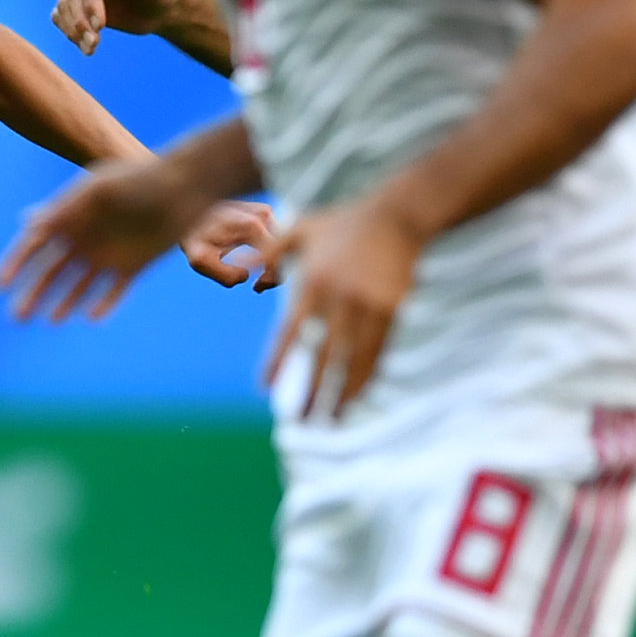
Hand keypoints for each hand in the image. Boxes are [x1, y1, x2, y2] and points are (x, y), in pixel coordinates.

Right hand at [0, 152, 211, 322]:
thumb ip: (64, 209)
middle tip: (16, 317)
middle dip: (33, 293)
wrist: (184, 186)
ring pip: (79, 286)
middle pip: (52, 272)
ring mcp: (108, 255)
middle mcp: (86, 239)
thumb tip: (26, 223)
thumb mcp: (97, 190)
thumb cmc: (138, 179)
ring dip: (63, 303)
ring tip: (49, 320)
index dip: (15, 263)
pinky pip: (113, 292)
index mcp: (72, 217)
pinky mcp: (133, 267)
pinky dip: (103, 305)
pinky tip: (90, 318)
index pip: (35, 244)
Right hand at [50, 0, 187, 54]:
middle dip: (81, 21)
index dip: (91, 2)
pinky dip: (68, 31)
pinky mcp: (74, 1)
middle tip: (94, 45)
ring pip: (63, 6)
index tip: (101, 27)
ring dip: (73, 30)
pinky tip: (84, 46)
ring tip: (90, 50)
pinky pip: (60, 15)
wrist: (155, 9)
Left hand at [179, 198, 281, 289]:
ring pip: (284, 245)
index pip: (277, 258)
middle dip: (275, 273)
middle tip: (258, 287)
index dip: (271, 278)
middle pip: (286, 250)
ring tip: (258, 280)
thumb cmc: (193, 237)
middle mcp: (264, 214)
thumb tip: (246, 277)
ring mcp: (266, 211)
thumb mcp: (199, 260)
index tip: (256, 288)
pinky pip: (278, 238)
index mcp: (252, 225)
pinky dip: (271, 254)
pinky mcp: (266, 212)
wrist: (187, 209)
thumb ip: (223, 274)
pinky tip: (258, 267)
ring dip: (274, 265)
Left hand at [260, 196, 422, 420]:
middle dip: (311, 392)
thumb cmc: (342, 222)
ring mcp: (368, 305)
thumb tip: (238, 269)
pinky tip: (357, 395)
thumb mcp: (300, 230)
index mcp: (313, 281)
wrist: (396, 215)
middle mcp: (339, 297)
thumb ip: (268, 252)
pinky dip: (366, 376)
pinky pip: (377, 351)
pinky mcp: (391, 310)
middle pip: (322, 356)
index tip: (264, 388)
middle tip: (300, 420)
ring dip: (340, 394)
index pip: (290, 332)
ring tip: (331, 419)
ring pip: (352, 360)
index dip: (277, 362)